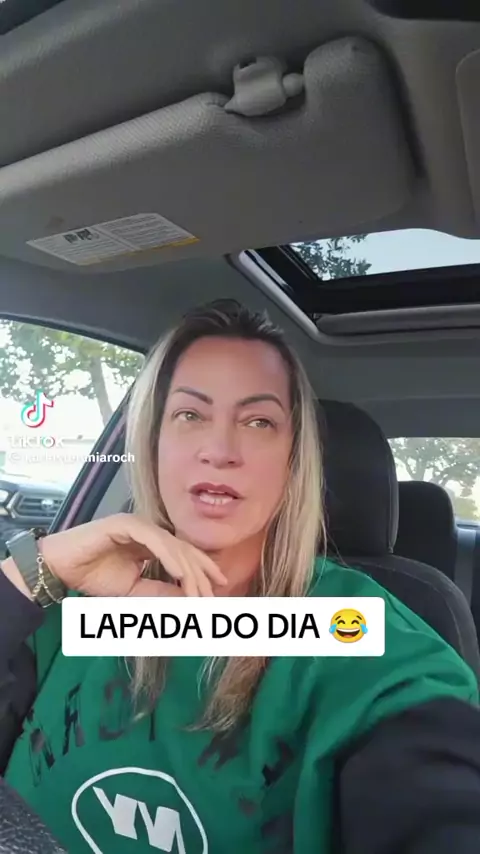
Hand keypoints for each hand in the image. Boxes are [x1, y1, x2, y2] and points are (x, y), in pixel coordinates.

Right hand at [3, 514, 227, 598]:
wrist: (62, 568)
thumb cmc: (94, 576)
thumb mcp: (133, 592)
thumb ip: (159, 592)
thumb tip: (188, 600)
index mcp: (152, 544)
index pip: (185, 555)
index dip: (204, 569)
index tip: (221, 587)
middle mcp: (149, 531)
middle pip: (184, 549)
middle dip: (201, 573)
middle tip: (214, 595)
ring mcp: (139, 525)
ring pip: (173, 546)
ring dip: (187, 571)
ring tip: (198, 591)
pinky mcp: (126, 524)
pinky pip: (154, 540)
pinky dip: (169, 556)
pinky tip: (180, 573)